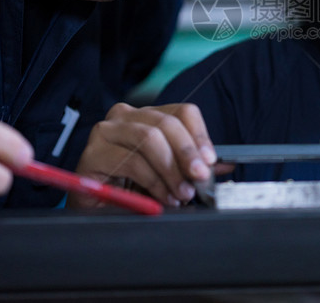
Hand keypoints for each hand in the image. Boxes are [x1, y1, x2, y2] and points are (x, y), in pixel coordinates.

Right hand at [70, 102, 216, 208]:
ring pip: (149, 138)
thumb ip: (192, 166)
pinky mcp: (93, 152)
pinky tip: (162, 196)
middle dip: (188, 153)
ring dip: (171, 169)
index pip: (182, 112)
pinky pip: (131, 161)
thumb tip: (226, 165)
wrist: (93, 207)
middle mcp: (125, 116)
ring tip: (181, 193)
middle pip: (167, 123)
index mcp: (147, 115)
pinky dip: (153, 181)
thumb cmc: (130, 186)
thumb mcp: (167, 174)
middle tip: (199, 178)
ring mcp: (106, 131)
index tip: (211, 160)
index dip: (200, 135)